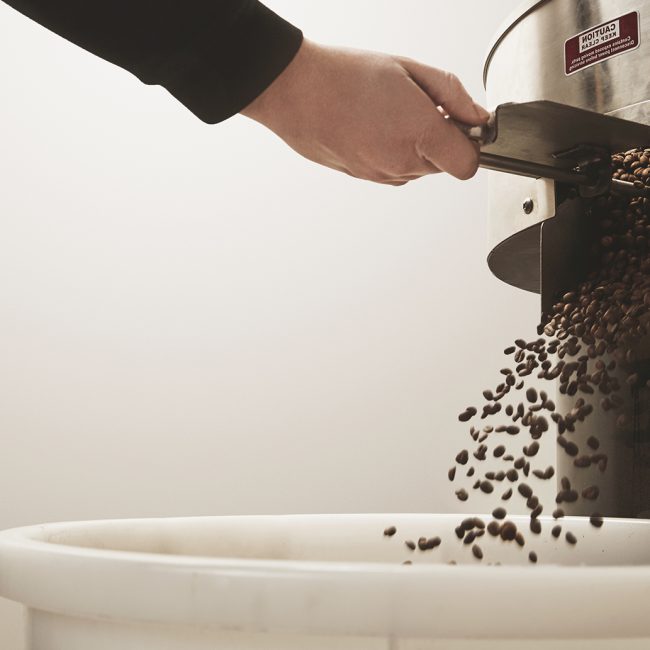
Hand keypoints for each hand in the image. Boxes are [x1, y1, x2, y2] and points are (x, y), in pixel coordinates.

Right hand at [240, 39, 488, 184]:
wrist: (297, 92)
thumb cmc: (347, 76)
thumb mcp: (409, 71)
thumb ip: (453, 96)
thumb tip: (477, 117)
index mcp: (420, 134)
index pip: (468, 164)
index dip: (471, 144)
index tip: (462, 125)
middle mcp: (402, 163)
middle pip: (443, 164)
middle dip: (439, 139)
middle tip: (415, 106)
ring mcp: (381, 174)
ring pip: (417, 168)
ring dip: (413, 145)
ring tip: (387, 113)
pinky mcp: (364, 177)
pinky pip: (393, 170)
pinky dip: (392, 152)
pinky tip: (374, 127)